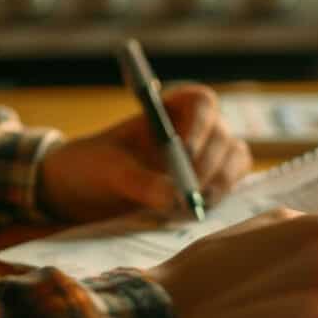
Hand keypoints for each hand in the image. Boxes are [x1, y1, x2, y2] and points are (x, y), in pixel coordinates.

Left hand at [37, 84, 251, 222]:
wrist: (83, 190)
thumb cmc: (93, 166)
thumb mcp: (109, 171)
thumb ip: (140, 181)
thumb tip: (174, 198)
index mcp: (171, 108)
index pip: (202, 104)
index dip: (200, 126)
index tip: (186, 153)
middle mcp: (195, 127)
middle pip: (223, 136)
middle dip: (210, 165)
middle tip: (190, 194)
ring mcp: (206, 155)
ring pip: (234, 161)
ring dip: (220, 183)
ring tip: (192, 206)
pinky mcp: (208, 182)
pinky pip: (228, 185)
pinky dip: (217, 198)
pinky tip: (192, 213)